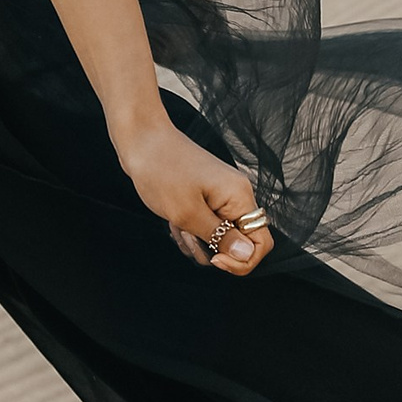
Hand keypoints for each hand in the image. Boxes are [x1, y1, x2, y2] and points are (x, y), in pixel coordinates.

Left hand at [118, 120, 276, 276]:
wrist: (140, 140)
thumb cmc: (161, 171)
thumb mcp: (187, 213)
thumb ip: (219, 237)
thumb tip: (246, 254)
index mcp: (239, 197)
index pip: (261, 243)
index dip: (242, 261)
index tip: (214, 260)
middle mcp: (236, 196)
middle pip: (239, 243)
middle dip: (212, 250)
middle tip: (187, 234)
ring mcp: (220, 196)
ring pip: (218, 237)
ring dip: (196, 241)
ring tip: (176, 224)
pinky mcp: (205, 197)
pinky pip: (205, 226)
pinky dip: (189, 229)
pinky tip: (172, 220)